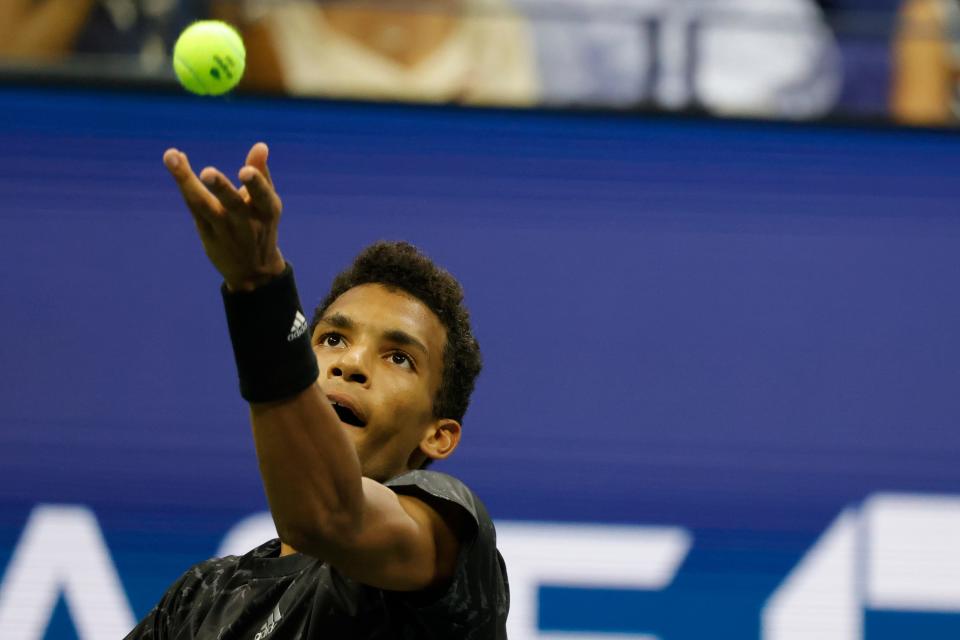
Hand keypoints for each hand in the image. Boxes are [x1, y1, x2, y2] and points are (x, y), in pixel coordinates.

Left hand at [162, 142, 285, 290]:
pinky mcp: (207, 234)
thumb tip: (261, 145)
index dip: (256, 184)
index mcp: (268, 212)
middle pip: (233, 205)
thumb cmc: (260, 226)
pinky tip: (174, 161)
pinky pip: (193, 207)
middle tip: (207, 172)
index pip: (263, 197)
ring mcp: (224, 230)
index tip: (245, 170)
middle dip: (221, 188)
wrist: (253, 271)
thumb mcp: (267, 204)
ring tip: (173, 157)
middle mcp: (246, 223)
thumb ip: (261, 174)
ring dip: (187, 181)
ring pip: (203, 205)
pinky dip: (183, 183)